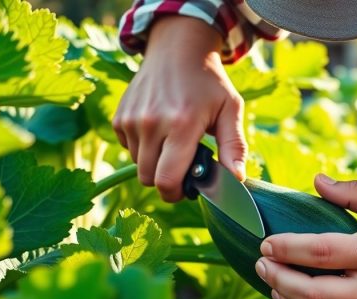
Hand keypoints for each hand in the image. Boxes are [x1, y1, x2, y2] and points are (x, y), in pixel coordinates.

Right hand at [113, 17, 246, 201]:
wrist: (177, 48)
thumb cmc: (209, 82)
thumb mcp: (231, 109)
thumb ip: (234, 146)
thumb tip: (237, 179)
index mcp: (181, 125)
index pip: (166, 181)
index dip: (177, 193)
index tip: (188, 188)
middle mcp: (151, 123)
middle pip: (149, 179)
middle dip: (166, 180)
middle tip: (184, 165)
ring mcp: (131, 120)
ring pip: (138, 166)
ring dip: (155, 163)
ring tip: (173, 142)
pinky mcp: (119, 117)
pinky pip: (128, 149)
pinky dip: (142, 148)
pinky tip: (159, 130)